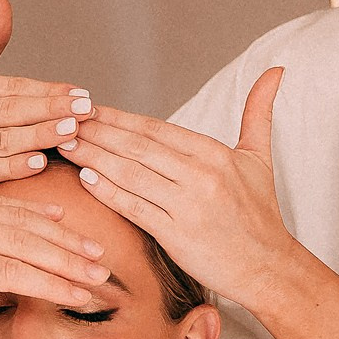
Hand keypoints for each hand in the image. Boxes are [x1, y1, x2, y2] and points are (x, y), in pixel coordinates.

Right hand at [0, 0, 91, 193]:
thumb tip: (2, 0)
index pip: (9, 87)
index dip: (47, 90)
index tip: (80, 93)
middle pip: (8, 110)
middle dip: (50, 109)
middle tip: (85, 109)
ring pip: (2, 139)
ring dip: (40, 135)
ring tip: (71, 131)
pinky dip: (15, 166)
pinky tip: (40, 162)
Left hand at [0, 188, 110, 333]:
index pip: (6, 271)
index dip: (49, 284)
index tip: (83, 296)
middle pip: (20, 242)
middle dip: (66, 261)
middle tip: (103, 276)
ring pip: (16, 220)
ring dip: (59, 238)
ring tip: (93, 253)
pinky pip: (0, 204)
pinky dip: (32, 213)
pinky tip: (60, 223)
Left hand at [60, 68, 296, 307]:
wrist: (268, 267)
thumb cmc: (260, 214)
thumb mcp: (260, 157)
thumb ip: (259, 113)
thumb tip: (275, 70)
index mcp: (215, 153)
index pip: (156, 128)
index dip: (119, 117)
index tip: (90, 108)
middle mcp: (201, 175)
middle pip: (137, 146)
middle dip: (97, 131)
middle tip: (64, 120)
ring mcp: (188, 205)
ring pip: (131, 174)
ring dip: (94, 157)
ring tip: (65, 143)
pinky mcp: (177, 235)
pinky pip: (135, 208)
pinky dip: (109, 192)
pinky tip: (86, 178)